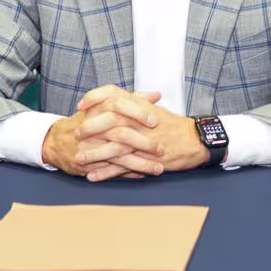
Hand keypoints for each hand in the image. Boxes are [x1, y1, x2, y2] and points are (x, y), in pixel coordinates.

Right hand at [41, 86, 165, 179]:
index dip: (138, 113)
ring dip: (140, 164)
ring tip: (159, 169)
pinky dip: (126, 173)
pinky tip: (142, 175)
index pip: (119, 107)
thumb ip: (133, 99)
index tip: (156, 120)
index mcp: (99, 110)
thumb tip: (156, 94)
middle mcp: (94, 128)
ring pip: (118, 156)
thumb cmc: (87, 120)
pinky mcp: (87, 164)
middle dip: (143, 143)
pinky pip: (109, 170)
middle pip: (120, 134)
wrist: (55, 140)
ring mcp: (90, 147)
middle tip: (162, 148)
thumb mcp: (105, 105)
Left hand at [73, 86, 209, 180]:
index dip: (94, 98)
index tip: (81, 105)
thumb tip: (114, 98)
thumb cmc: (173, 125)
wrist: (195, 140)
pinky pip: (122, 167)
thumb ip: (134, 103)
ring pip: (113, 146)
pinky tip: (92, 176)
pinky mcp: (146, 159)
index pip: (113, 94)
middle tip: (75, 134)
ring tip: (78, 158)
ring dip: (94, 153)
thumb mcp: (153, 109)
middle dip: (89, 128)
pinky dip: (106, 173)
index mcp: (140, 106)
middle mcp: (139, 121)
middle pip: (109, 121)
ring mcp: (142, 141)